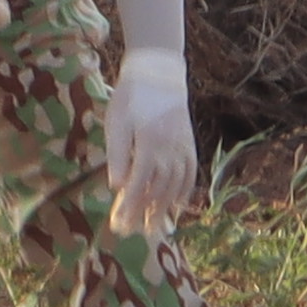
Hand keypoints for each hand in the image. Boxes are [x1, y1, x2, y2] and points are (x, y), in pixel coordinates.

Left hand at [107, 49, 199, 237]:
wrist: (160, 72)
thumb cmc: (131, 96)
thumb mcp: (117, 121)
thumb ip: (117, 153)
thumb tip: (116, 186)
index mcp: (149, 142)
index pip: (138, 183)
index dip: (129, 206)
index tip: (119, 225)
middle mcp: (170, 148)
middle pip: (158, 189)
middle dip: (145, 214)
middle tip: (133, 234)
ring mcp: (183, 147)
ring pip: (176, 185)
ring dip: (165, 209)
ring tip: (155, 228)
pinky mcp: (189, 144)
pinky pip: (190, 174)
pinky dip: (185, 192)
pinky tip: (177, 206)